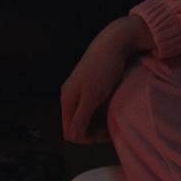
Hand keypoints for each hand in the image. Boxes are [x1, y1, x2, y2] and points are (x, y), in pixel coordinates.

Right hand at [59, 15, 155, 143]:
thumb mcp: (93, 96)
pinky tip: (110, 109)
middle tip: (111, 128)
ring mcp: (77, 92)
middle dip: (93, 132)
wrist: (112, 43)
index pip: (70, 133)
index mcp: (67, 100)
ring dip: (97, 124)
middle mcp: (69, 97)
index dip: (87, 138)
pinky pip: (89, 109)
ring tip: (112, 120)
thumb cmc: (104, 69)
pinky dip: (99, 114)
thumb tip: (72, 137)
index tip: (105, 131)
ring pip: (83, 118)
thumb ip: (81, 118)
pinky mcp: (86, 87)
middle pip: (76, 127)